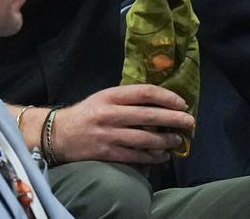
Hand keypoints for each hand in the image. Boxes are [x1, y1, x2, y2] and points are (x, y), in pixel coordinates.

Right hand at [52, 85, 194, 165]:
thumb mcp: (104, 97)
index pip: (144, 93)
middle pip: (149, 116)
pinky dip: (152, 157)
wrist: (59, 134)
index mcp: (111, 95)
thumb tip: (160, 102)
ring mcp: (108, 135)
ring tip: (179, 141)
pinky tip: (163, 156)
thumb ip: (127, 98)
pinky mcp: (107, 153)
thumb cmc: (88, 113)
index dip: (166, 97)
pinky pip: (135, 156)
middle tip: (190, 122)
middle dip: (174, 119)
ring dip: (166, 141)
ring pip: (145, 139)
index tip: (181, 102)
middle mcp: (110, 114)